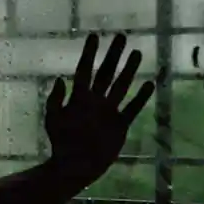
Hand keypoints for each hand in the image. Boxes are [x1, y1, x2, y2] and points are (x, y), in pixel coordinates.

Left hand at [44, 33, 155, 186]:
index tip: (94, 36)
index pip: (85, 70)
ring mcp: (109, 112)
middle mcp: (95, 101)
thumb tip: (60, 79)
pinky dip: (141, 97)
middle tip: (121, 36)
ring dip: (129, 70)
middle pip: (106, 73)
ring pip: (121, 86)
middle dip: (113, 55)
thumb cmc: (61, 144)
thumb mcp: (53, 121)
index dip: (89, 53)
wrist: (75, 167)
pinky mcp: (120, 125)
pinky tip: (149, 83)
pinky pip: (132, 108)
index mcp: (79, 98)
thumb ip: (55, 101)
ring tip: (137, 53)